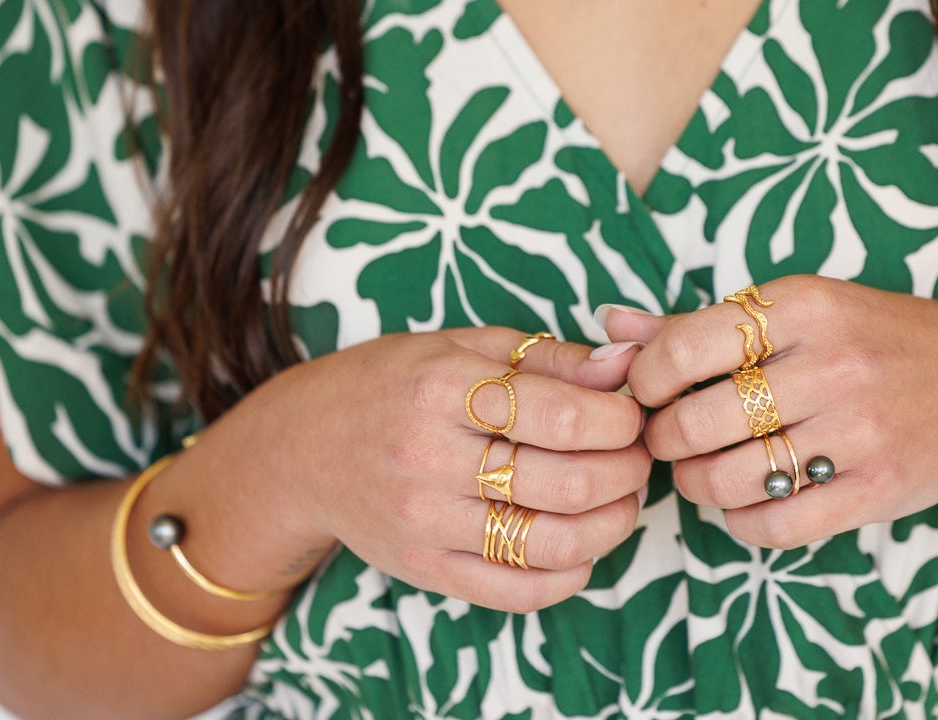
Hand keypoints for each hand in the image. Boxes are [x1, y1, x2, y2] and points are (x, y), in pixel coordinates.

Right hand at [270, 327, 650, 612]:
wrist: (299, 452)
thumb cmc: (392, 385)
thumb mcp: (460, 346)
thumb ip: (548, 357)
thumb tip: (626, 364)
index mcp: (441, 387)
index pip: (562, 416)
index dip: (620, 421)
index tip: (632, 415)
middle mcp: (429, 457)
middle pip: (567, 483)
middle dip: (627, 471)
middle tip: (638, 457)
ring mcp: (425, 520)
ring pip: (552, 542)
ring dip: (612, 525)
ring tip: (621, 500)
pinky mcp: (424, 567)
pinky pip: (517, 590)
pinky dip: (570, 575)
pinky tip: (583, 547)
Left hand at [603, 277, 937, 549]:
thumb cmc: (875, 339)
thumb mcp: (798, 310)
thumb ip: (700, 325)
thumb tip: (610, 327)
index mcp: (804, 306)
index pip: (684, 348)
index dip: (645, 380)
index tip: (648, 392)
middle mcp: (832, 365)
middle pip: (698, 423)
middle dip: (664, 441)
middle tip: (670, 440)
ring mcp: (858, 431)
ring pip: (729, 480)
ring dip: (697, 485)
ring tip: (703, 471)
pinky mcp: (877, 489)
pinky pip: (776, 524)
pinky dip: (742, 523)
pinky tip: (744, 503)